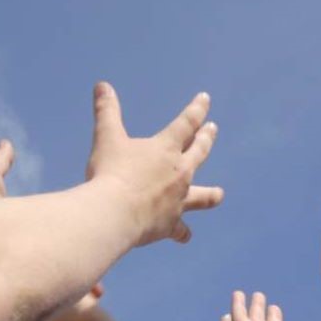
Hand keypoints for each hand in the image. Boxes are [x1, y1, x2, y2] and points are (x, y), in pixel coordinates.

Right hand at [85, 82, 223, 245]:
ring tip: (220, 194)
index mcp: (166, 149)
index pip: (186, 123)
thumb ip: (107, 111)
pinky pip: (180, 230)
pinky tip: (184, 236)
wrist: (114, 214)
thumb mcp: (107, 138)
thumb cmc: (110, 173)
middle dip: (206, 139)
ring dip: (211, 194)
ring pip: (202, 196)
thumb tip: (101, 84)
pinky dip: (182, 233)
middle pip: (199, 152)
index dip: (197, 109)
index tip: (206, 99)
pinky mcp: (170, 224)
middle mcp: (179, 173)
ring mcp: (178, 200)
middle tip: (212, 130)